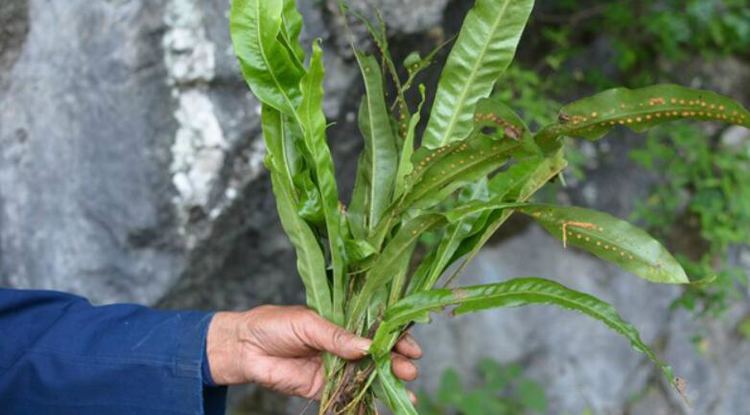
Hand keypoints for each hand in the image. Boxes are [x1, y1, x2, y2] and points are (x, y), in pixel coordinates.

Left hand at [206, 305, 421, 399]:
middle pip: (377, 355)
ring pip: (367, 377)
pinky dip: (365, 405)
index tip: (411, 346)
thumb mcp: (307, 323)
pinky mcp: (322, 388)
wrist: (244, 348)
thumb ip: (337, 336)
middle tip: (409, 371)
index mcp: (343, 322)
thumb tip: (367, 347)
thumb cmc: (274, 324)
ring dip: (387, 385)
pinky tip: (381, 410)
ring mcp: (335, 367)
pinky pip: (347, 397)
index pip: (376, 329)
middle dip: (396, 363)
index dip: (395, 337)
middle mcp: (343, 345)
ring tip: (407, 395)